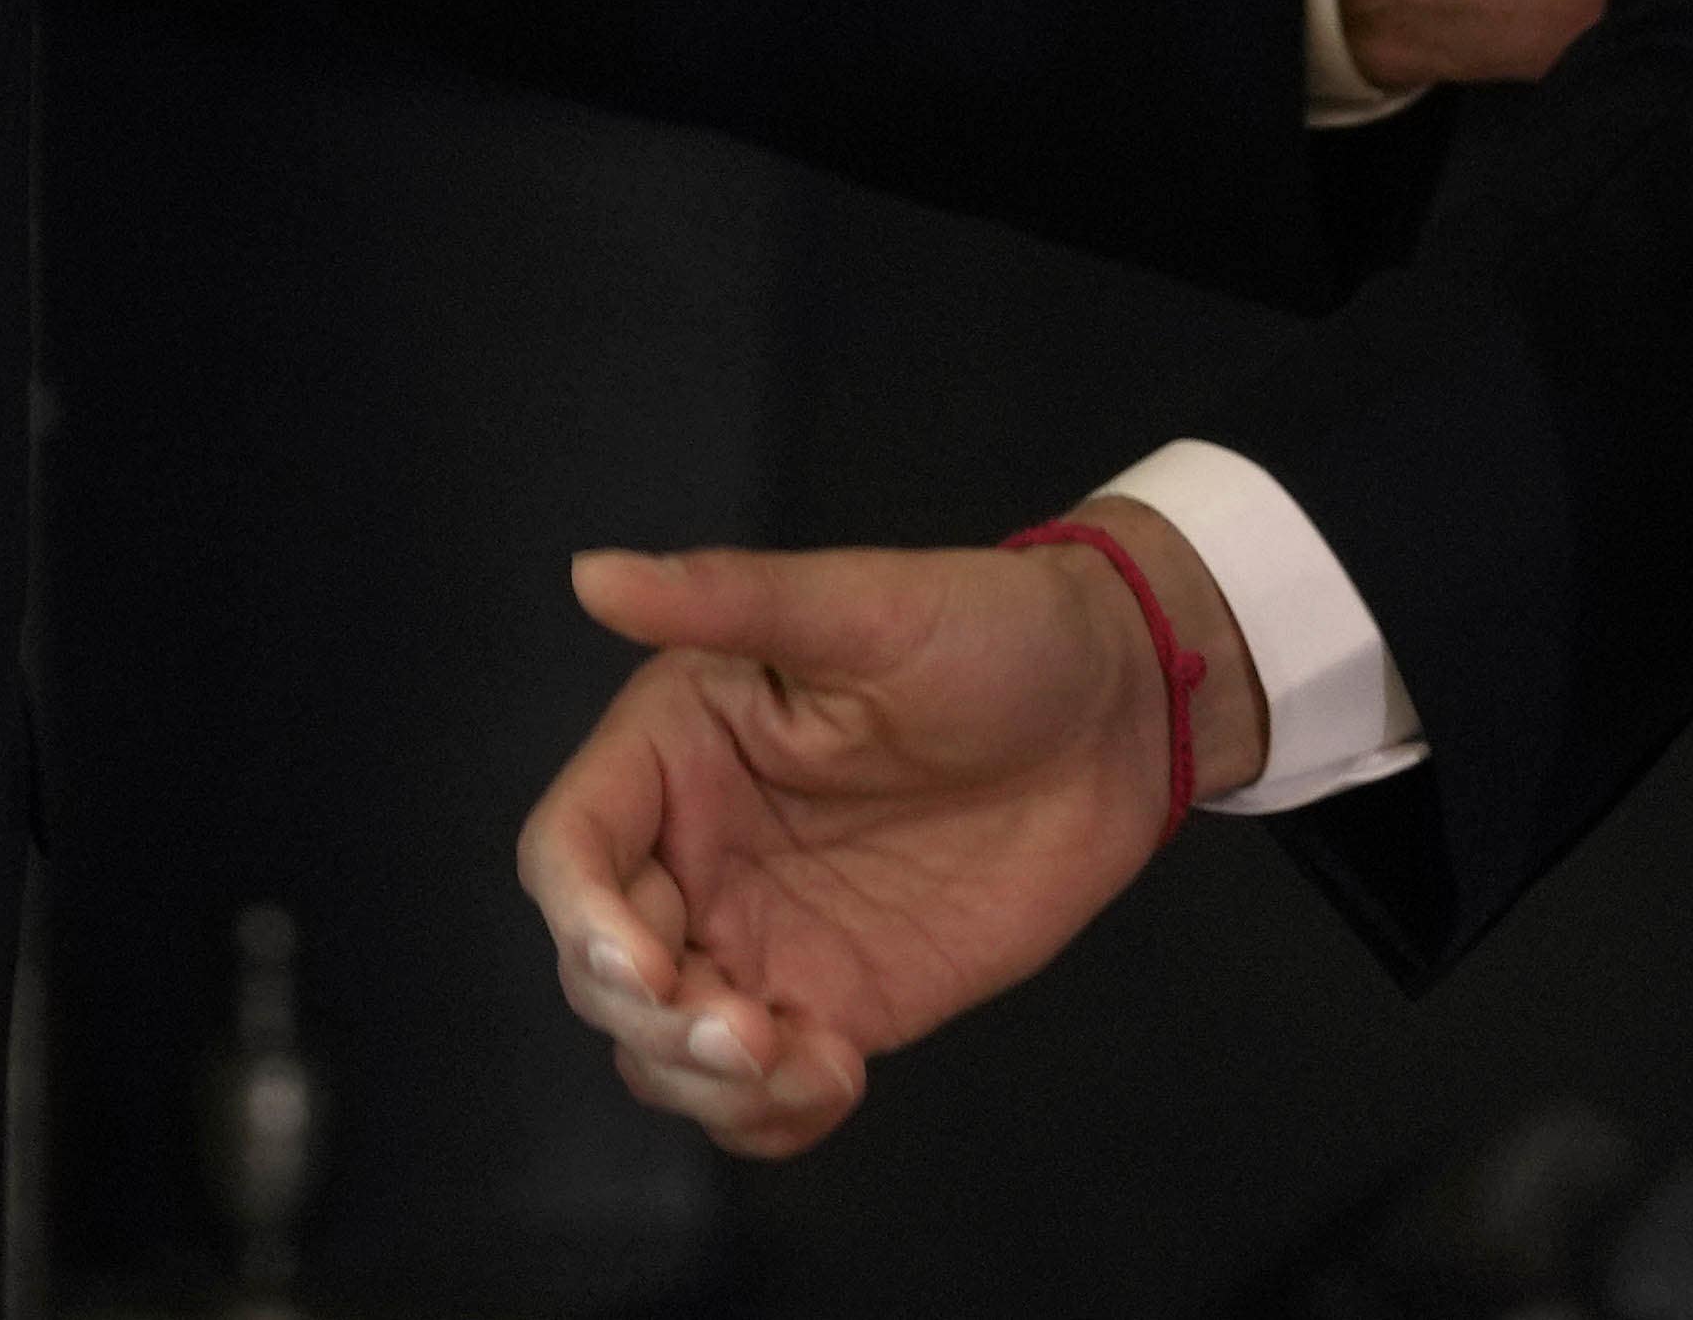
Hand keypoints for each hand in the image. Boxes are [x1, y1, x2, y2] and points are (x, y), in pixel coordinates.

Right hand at [517, 500, 1265, 1158]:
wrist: (1120, 713)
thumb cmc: (995, 631)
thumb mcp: (865, 607)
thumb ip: (727, 598)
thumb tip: (593, 572)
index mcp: (679, 750)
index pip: (572, 852)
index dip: (584, 920)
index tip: (647, 967)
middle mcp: (699, 850)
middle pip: (601, 972)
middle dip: (651, 1023)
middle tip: (746, 1033)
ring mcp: (761, 938)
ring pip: (662, 1051)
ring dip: (702, 1086)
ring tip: (807, 1065)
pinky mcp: (832, 1003)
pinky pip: (758, 1094)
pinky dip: (769, 1119)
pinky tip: (838, 1081)